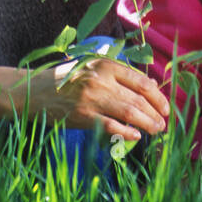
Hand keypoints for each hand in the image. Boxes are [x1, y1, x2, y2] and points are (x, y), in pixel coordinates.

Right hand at [45, 57, 169, 140]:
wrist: (35, 91)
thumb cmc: (68, 80)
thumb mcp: (94, 69)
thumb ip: (120, 76)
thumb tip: (151, 86)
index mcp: (106, 65)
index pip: (142, 82)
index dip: (158, 97)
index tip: (166, 108)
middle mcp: (101, 79)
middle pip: (138, 98)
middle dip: (155, 113)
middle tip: (163, 124)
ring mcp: (92, 98)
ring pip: (129, 112)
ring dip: (147, 123)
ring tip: (156, 130)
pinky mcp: (83, 115)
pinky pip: (111, 126)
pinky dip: (126, 132)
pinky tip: (136, 136)